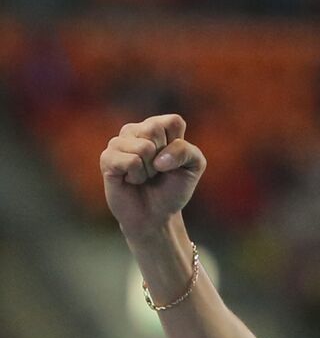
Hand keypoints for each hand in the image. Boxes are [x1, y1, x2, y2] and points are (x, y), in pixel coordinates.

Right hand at [100, 114, 205, 243]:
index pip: (173, 121)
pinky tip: (132, 180)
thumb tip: (158, 157)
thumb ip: (187, 151)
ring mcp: (119, 143)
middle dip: (164, 158)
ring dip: (150, 170)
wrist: (156, 216)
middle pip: (155, 130)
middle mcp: (136, 131)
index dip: (178, 145)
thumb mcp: (193, 167)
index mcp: (158, 128)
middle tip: (157, 171)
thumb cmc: (173, 189)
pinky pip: (130, 160)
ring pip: (144, 147)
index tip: (174, 161)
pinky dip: (137, 176)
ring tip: (144, 177)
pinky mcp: (107, 158)